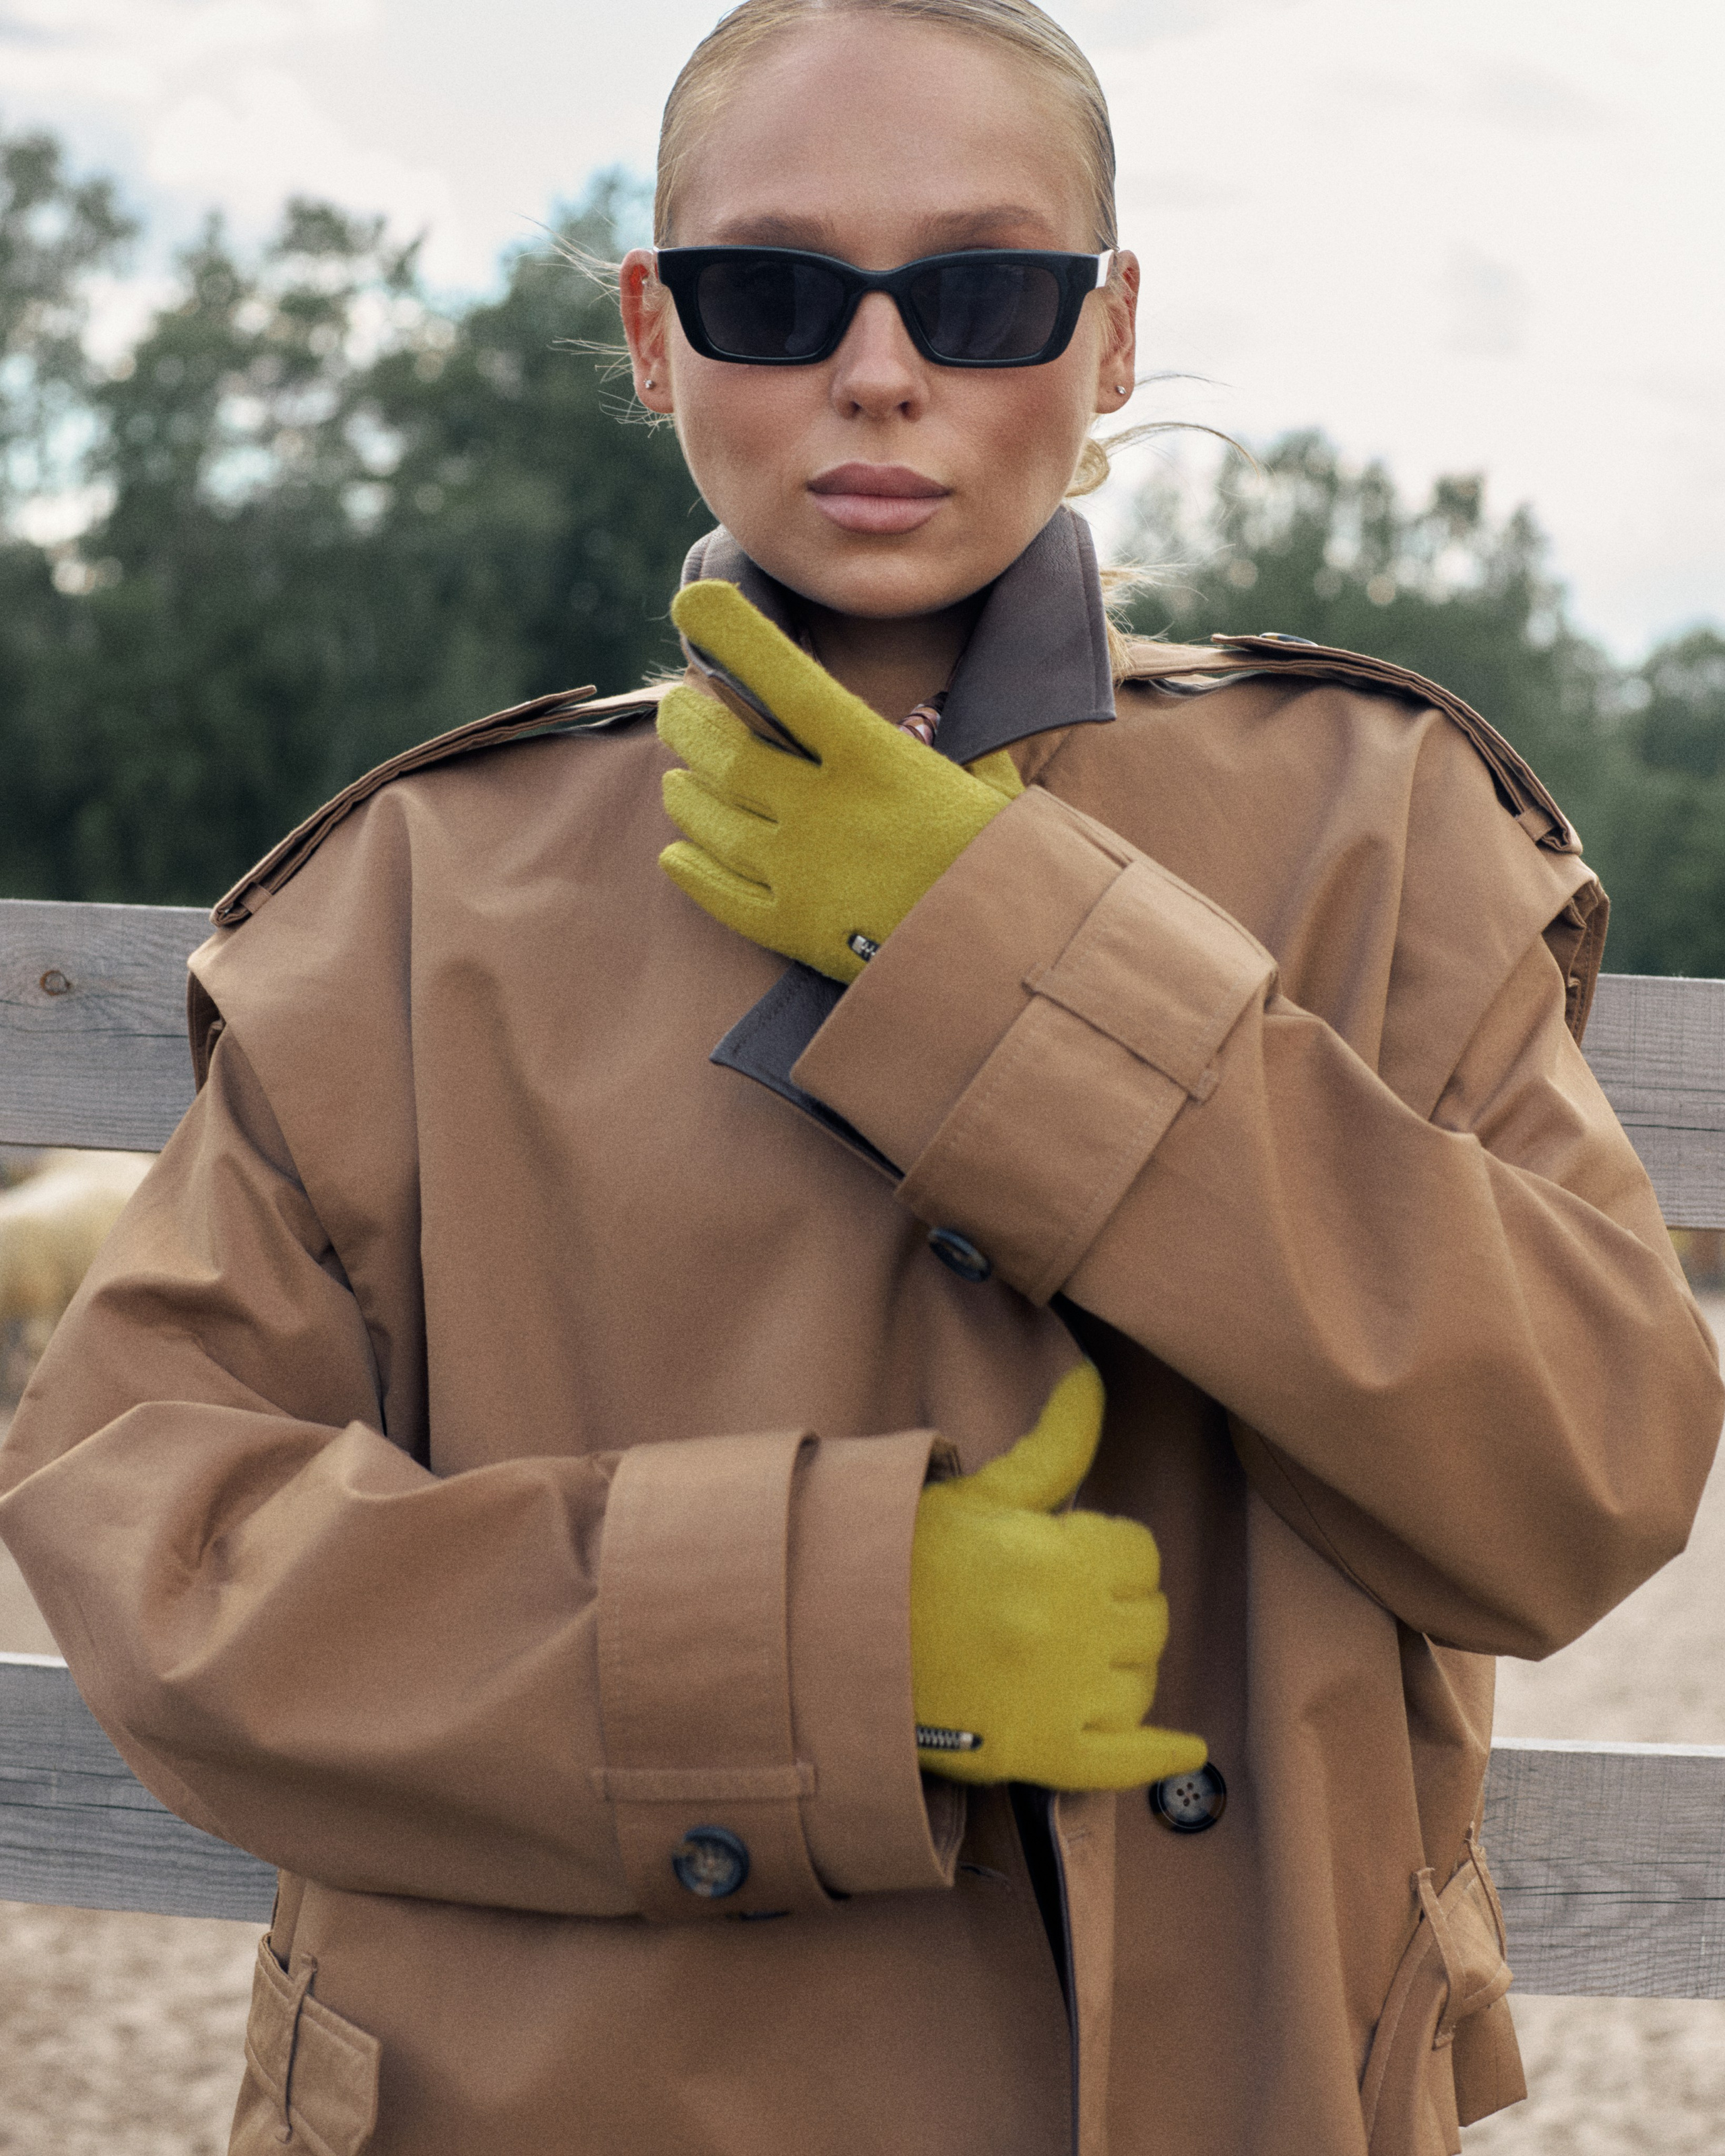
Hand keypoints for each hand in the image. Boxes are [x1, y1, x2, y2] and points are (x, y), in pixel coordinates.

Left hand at [657, 580, 1022, 983]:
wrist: (1013, 961)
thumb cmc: (1011, 867)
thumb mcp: (989, 791)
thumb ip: (943, 754)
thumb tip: (922, 726)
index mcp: (877, 758)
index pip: (788, 680)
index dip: (736, 636)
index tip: (693, 601)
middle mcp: (825, 808)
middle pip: (727, 751)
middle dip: (690, 724)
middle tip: (675, 710)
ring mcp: (802, 871)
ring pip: (712, 819)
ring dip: (686, 795)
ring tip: (677, 782)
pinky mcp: (794, 931)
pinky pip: (720, 895)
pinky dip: (691, 871)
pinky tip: (675, 857)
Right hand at [911, 1363, 1206, 1790]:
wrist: (839, 1631)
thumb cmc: (910, 1553)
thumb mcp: (984, 1491)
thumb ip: (1054, 1444)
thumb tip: (1091, 1379)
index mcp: (1062, 1554)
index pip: (1142, 1556)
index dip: (1114, 1554)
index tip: (1081, 1559)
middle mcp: (1072, 1625)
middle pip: (1150, 1620)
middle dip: (1121, 1610)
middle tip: (1074, 1610)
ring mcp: (1061, 1694)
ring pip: (1140, 1683)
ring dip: (1124, 1671)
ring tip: (1081, 1661)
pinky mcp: (1042, 1752)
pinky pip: (1124, 1760)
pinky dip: (1159, 1753)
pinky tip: (1185, 1746)